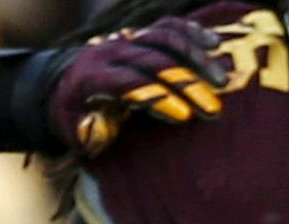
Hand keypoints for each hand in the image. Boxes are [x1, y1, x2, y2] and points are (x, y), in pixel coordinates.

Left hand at [53, 19, 228, 157]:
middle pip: (153, 61)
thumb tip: (97, 130)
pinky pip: (168, 26)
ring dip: (196, 58)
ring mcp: (127, 38)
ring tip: (223, 80)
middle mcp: (111, 51)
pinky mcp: (140, 33)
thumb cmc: (75, 115)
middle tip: (214, 108)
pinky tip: (215, 43)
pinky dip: (192, 33)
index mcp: (94, 77)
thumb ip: (86, 132)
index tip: (184, 116)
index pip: (128, 82)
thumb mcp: (72, 129)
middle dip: (186, 84)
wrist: (65, 81)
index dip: (156, 97)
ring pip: (164, 38)